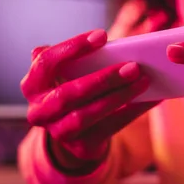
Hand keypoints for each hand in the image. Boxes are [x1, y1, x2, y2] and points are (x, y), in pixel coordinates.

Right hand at [21, 30, 157, 172]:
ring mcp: (58, 132)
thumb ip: (75, 57)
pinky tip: (151, 98)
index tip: (102, 36)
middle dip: (103, 78)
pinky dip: (132, 111)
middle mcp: (39, 111)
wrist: (74, 132)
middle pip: (69, 93)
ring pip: (88, 114)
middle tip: (134, 65)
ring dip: (119, 96)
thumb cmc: (73, 88)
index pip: (46, 63)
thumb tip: (105, 41)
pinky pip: (110, 127)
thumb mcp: (67, 72)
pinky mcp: (81, 147)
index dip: (73, 48)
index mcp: (32, 85)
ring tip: (144, 80)